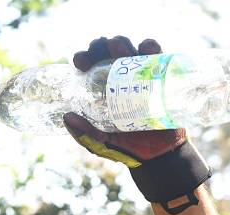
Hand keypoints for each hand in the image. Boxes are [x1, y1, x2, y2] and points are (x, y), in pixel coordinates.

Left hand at [63, 36, 186, 161]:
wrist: (158, 155)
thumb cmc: (127, 147)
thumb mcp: (101, 143)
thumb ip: (85, 134)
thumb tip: (67, 116)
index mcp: (103, 89)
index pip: (91, 66)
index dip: (84, 58)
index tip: (80, 61)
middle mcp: (121, 79)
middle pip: (108, 53)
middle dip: (99, 46)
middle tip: (96, 50)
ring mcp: (142, 77)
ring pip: (130, 51)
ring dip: (122, 43)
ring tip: (116, 45)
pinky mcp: (162, 78)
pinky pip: (158, 58)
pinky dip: (151, 48)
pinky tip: (145, 47)